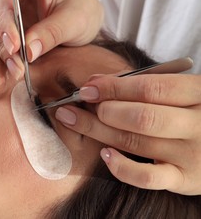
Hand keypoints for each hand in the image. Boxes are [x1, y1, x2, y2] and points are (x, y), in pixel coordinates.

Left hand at [55, 74, 200, 194]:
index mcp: (199, 94)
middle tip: (81, 103)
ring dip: (97, 130)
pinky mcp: (184, 180)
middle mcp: (199, 125)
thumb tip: (94, 81)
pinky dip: (121, 166)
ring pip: (136, 143)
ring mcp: (192, 155)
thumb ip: (142, 84)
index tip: (88, 87)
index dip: (114, 87)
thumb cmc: (191, 112)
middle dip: (105, 109)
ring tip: (73, 119)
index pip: (152, 88)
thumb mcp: (180, 91)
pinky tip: (104, 153)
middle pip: (142, 117)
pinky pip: (147, 178)